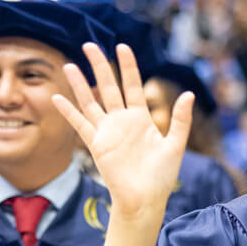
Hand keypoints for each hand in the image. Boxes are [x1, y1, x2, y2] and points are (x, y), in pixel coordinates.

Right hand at [52, 43, 192, 220]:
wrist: (145, 200)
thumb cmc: (162, 176)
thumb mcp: (175, 144)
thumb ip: (180, 119)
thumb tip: (188, 94)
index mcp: (141, 118)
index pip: (132, 85)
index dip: (127, 66)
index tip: (122, 47)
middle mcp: (122, 121)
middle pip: (108, 87)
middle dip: (99, 66)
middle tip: (89, 45)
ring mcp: (108, 132)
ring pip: (91, 102)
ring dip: (80, 84)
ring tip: (69, 64)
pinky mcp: (97, 145)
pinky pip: (81, 125)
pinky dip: (69, 112)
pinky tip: (58, 98)